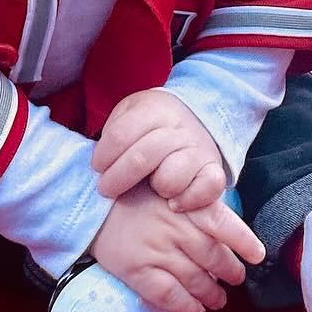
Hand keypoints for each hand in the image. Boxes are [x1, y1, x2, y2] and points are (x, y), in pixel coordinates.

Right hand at [89, 183, 264, 311]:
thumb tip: (225, 230)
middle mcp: (176, 228)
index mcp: (186, 205)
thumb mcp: (169, 188)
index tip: (258, 255)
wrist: (91, 205)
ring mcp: (157, 251)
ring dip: (213, 295)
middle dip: (230, 272)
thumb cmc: (135, 196)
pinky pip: (170, 296)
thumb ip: (196, 205)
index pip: (225, 224)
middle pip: (215, 257)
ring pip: (197, 281)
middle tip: (235, 279)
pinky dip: (187, 309)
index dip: (245, 242)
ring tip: (218, 300)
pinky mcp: (138, 271)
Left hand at [93, 88, 226, 210]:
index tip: (97, 167)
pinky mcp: (214, 169)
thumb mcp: (129, 112)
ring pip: (171, 178)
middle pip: (142, 157)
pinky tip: (173, 202)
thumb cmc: (151, 123)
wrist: (195, 116)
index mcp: (154, 109)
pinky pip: (207, 189)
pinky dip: (188, 200)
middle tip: (106, 188)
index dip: (103, 156)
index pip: (121, 135)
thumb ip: (115, 130)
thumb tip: (101, 162)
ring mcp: (198, 149)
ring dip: (155, 187)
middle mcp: (179, 127)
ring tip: (150, 186)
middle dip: (117, 178)